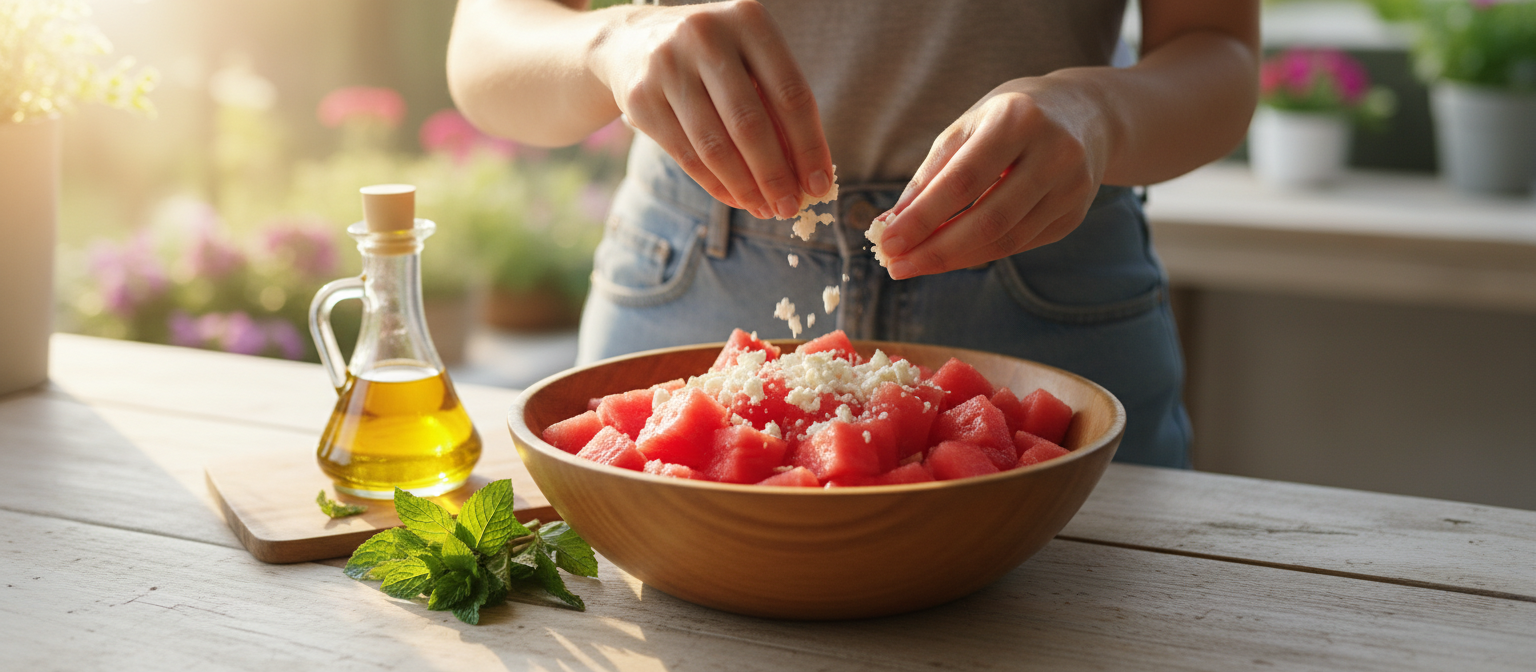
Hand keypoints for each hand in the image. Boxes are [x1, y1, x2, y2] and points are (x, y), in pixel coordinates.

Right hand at [589, 0, 833, 218]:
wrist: (633, 42)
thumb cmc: (714, 59)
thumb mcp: (751, 62)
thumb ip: (779, 108)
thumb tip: (806, 177)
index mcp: (748, 20)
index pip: (790, 94)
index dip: (809, 146)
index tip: (820, 185)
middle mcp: (705, 35)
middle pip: (750, 123)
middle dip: (775, 175)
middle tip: (791, 208)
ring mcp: (667, 65)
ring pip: (715, 145)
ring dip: (745, 187)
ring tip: (765, 209)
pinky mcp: (641, 97)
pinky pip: (686, 154)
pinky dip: (715, 184)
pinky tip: (735, 199)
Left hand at [876, 78, 1111, 279]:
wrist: (1086, 114)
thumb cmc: (1010, 118)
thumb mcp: (968, 128)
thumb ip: (931, 176)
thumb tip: (889, 225)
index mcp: (1018, 119)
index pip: (963, 181)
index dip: (922, 218)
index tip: (886, 242)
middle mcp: (1054, 152)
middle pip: (988, 219)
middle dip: (936, 249)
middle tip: (896, 266)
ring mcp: (1072, 186)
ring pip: (1006, 239)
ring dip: (954, 258)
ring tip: (915, 264)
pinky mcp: (1075, 213)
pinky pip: (1020, 243)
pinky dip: (980, 253)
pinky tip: (950, 256)